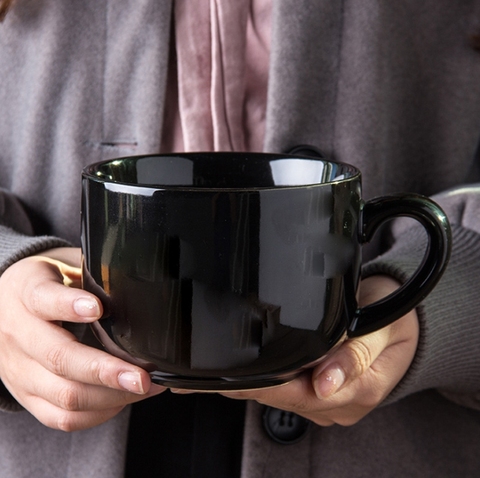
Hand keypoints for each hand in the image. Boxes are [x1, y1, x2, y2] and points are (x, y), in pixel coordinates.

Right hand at [0, 247, 164, 431]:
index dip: (69, 305)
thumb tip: (138, 286)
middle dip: (105, 371)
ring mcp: (19, 371)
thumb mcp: (62, 268)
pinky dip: (97, 413)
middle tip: (142, 376)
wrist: (4, 309)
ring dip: (110, 396)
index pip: (43, 299)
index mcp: (26, 294)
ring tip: (145, 388)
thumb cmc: (48, 286)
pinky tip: (124, 399)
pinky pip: (61, 418)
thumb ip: (92, 277)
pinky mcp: (26, 396)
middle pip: (58, 358)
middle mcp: (17, 334)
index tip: (98, 309)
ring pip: (64, 395)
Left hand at [220, 275, 418, 425]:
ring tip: (206, 376)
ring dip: (246, 386)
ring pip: (280, 397)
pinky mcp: (321, 394)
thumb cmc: (393, 318)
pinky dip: (261, 382)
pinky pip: (286, 391)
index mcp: (357, 390)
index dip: (257, 387)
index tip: (222, 381)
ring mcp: (328, 401)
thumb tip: (325, 382)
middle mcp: (338, 402)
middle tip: (195, 380)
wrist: (404, 324)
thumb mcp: (383, 325)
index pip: (296, 394)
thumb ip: (356, 352)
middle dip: (239, 389)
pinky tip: (239, 374)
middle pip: (281, 398)